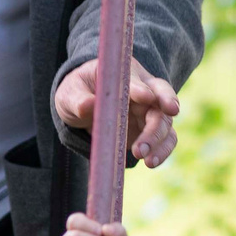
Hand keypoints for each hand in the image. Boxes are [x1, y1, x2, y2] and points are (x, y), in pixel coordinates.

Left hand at [53, 58, 180, 167]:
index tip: (145, 98)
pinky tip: (151, 162)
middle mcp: (144, 89)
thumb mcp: (70, 93)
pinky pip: (165, 139)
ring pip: (166, 122)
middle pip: (160, 100)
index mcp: (125, 73)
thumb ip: (78, 99)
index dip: (141, 88)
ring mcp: (149, 110)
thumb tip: (87, 106)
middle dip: (156, 124)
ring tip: (147, 161)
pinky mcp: (150, 130)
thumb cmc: (78, 91)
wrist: (83, 104)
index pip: (136, 78)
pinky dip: (162, 151)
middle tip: (140, 148)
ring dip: (160, 141)